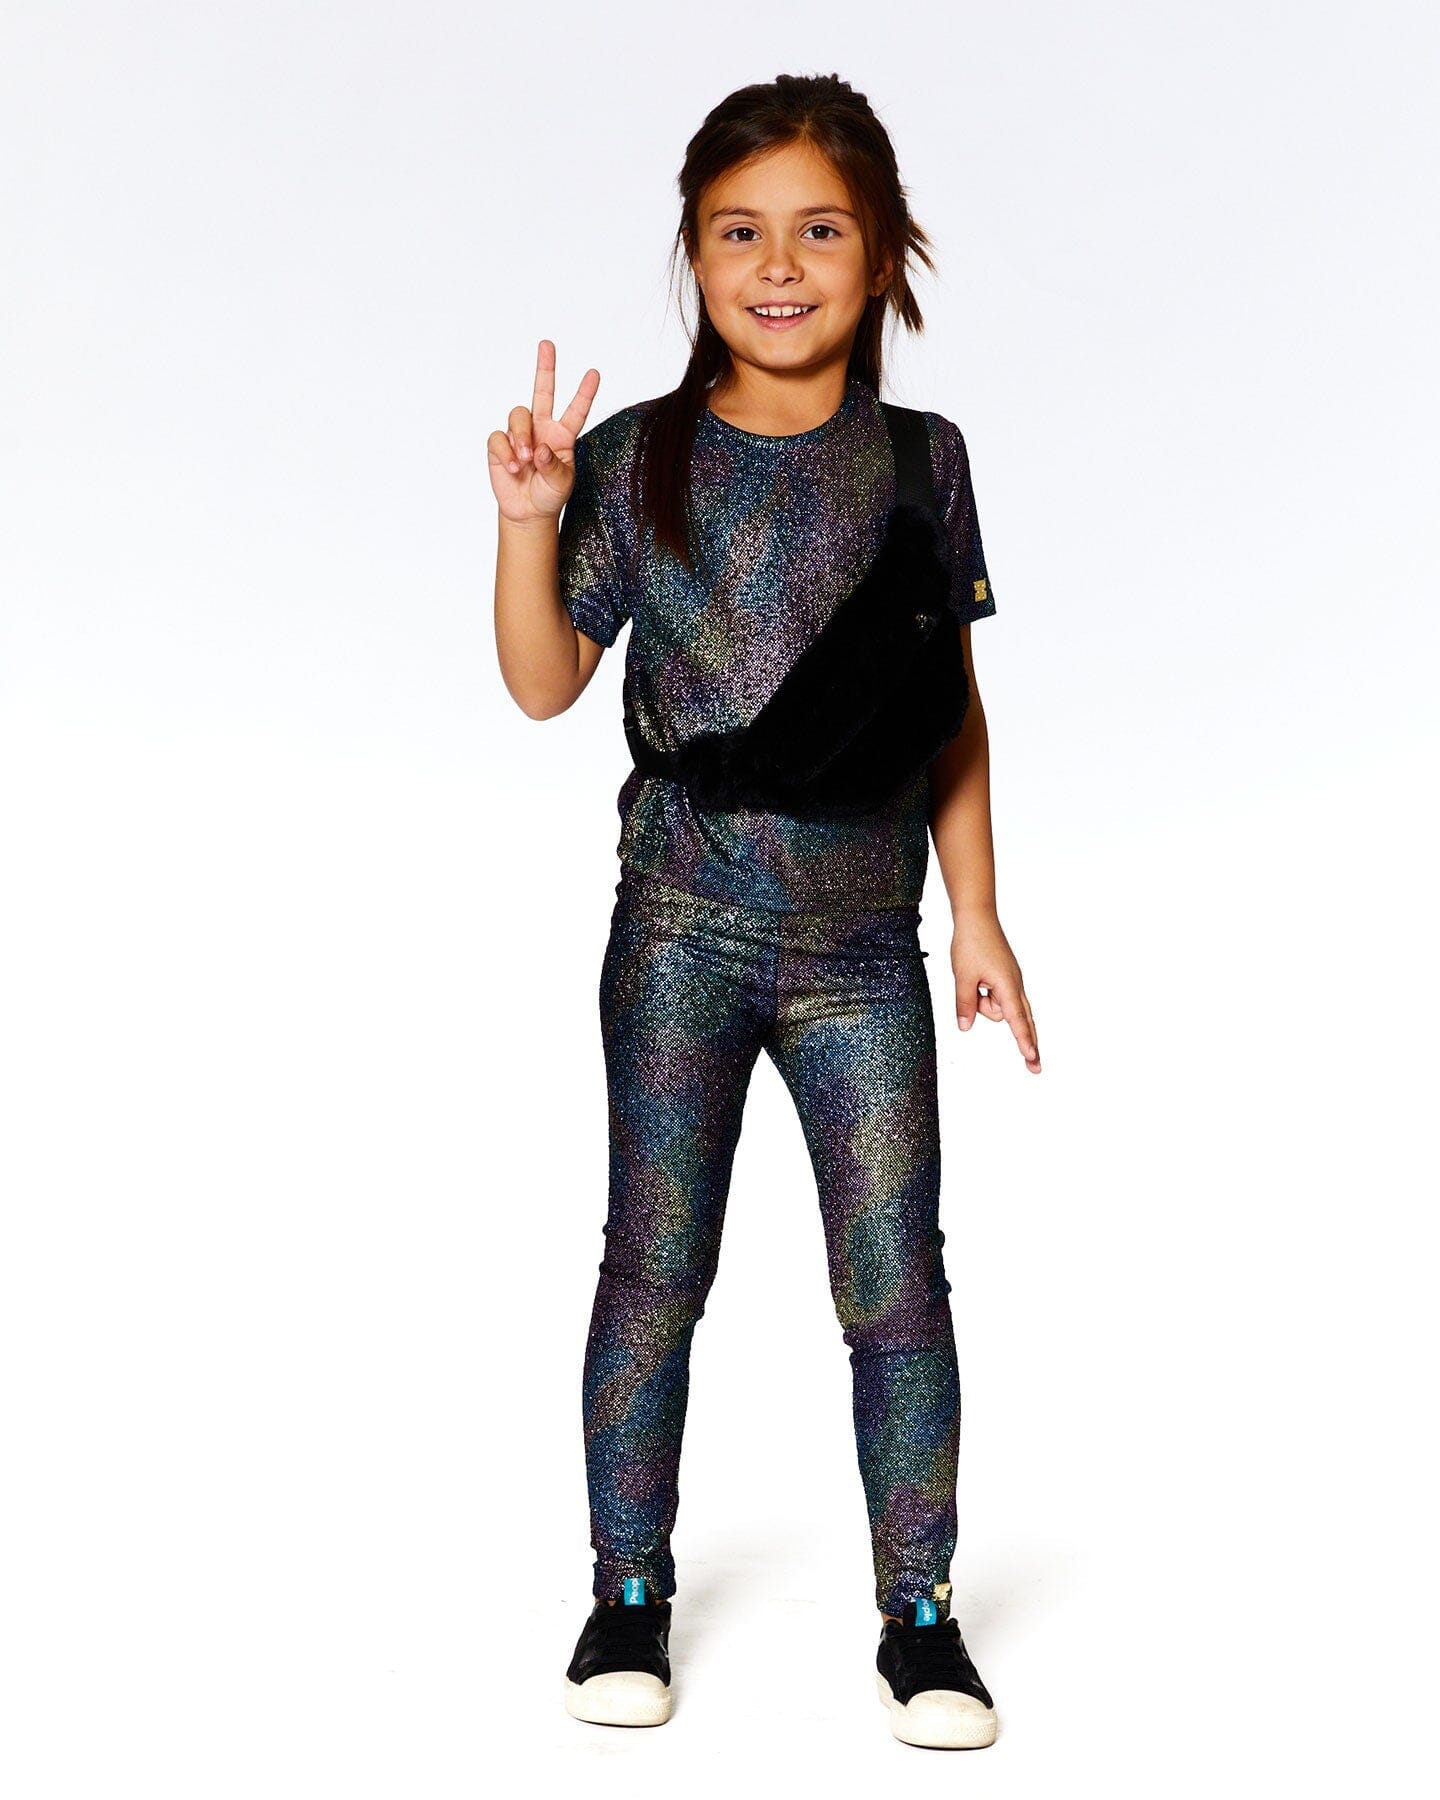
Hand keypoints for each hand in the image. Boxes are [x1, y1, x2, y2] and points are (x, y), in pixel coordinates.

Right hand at [488, 340, 600, 524]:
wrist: (527, 512)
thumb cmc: (549, 495)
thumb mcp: (561, 484)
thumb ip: (554, 466)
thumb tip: (539, 449)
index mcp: (563, 436)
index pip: (576, 411)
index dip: (585, 393)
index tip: (595, 373)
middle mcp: (541, 428)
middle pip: (542, 392)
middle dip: (545, 367)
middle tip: (547, 344)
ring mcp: (520, 434)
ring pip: (518, 415)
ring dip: (522, 437)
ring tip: (526, 461)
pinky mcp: (500, 445)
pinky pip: (499, 437)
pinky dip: (506, 452)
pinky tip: (513, 467)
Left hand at [950, 916, 1040, 1071]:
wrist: (977, 918)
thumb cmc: (971, 944)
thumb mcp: (963, 976)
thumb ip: (964, 1004)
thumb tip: (965, 1028)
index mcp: (1008, 986)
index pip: (1018, 1021)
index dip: (1025, 1042)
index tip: (1032, 1059)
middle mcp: (1014, 986)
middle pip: (1020, 1019)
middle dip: (1026, 1041)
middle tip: (1034, 1067)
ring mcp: (1011, 981)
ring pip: (998, 1007)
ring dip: (982, 1003)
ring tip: (970, 981)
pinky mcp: (1004, 977)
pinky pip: (995, 997)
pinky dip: (983, 996)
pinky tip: (975, 980)